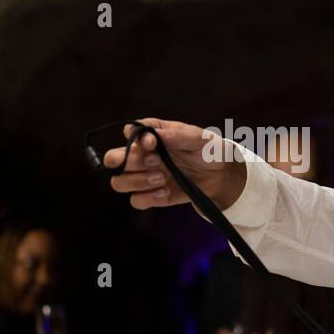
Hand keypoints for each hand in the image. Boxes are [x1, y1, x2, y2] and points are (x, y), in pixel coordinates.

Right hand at [103, 117, 246, 211]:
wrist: (221, 176)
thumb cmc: (208, 150)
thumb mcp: (199, 138)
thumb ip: (176, 135)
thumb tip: (153, 135)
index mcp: (152, 134)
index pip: (130, 132)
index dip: (135, 139)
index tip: (154, 144)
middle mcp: (143, 155)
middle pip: (113, 159)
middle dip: (129, 162)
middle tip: (155, 163)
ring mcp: (145, 176)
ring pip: (119, 182)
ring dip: (137, 181)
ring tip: (162, 179)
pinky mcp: (152, 195)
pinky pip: (136, 201)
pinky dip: (148, 198)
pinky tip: (165, 192)